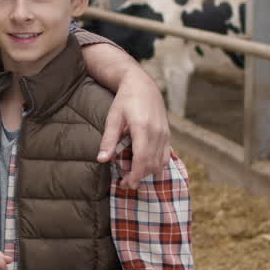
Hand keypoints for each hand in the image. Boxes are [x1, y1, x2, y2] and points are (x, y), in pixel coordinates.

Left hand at [98, 67, 169, 186]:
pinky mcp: (168, 134)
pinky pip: (166, 155)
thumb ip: (109, 139)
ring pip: (160, 161)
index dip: (135, 175)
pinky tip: (147, 168)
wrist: (143, 85)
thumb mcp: (113, 118)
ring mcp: (165, 133)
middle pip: (151, 163)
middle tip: (126, 184)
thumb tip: (101, 159)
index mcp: (142, 128)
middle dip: (140, 177)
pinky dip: (158, 165)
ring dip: (148, 173)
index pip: (142, 159)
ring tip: (134, 177)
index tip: (126, 184)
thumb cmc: (125, 100)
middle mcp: (157, 132)